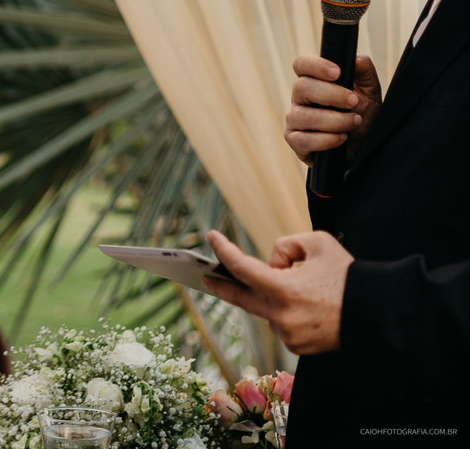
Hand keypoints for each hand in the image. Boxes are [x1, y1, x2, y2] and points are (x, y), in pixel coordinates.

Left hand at [203, 230, 352, 354]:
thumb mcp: (318, 243)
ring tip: (301, 288)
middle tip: (206, 277)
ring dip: (271, 296)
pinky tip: (307, 307)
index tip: (211, 238)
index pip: (241, 267)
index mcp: (282, 289)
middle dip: (220, 286)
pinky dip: (286, 312)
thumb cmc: (349, 277)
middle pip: (239, 298)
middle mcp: (280, 316)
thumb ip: (286, 246)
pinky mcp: (296, 346)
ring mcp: (287, 334)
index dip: (223, 250)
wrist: (378, 314)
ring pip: (266, 309)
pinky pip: (281, 324)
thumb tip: (271, 263)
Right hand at [284, 54, 381, 165]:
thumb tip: (355, 59)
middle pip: (301, 87)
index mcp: (314, 81)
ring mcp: (294, 120)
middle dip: (332, 95)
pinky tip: (341, 139)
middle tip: (354, 101)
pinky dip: (326, 140)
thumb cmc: (362, 114)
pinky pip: (303, 140)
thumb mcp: (369, 91)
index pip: (301, 65)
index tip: (338, 73)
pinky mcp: (295, 142)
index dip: (316, 66)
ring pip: (304, 116)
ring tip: (354, 123)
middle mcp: (299, 99)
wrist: (364, 146)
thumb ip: (364, 71)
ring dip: (334, 120)